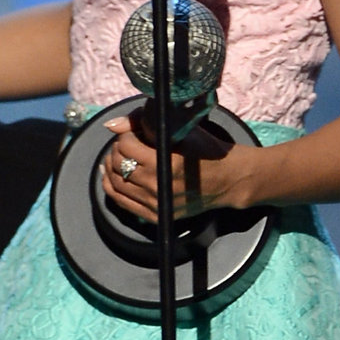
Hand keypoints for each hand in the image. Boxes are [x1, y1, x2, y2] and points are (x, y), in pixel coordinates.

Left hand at [99, 113, 236, 223]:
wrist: (229, 180)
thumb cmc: (206, 149)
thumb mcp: (181, 129)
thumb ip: (144, 123)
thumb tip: (111, 125)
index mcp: (166, 162)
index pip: (126, 146)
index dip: (126, 135)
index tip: (134, 132)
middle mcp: (159, 186)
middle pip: (118, 164)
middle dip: (117, 149)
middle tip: (125, 142)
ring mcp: (156, 204)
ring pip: (116, 183)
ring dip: (111, 166)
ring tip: (117, 156)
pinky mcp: (156, 216)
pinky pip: (121, 201)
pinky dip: (111, 186)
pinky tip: (111, 174)